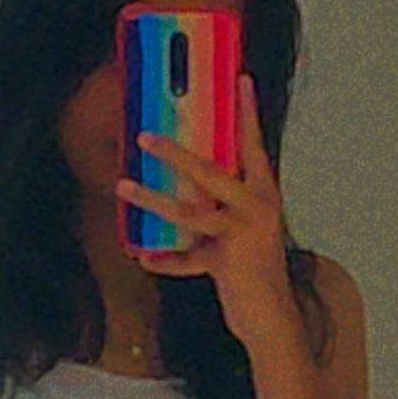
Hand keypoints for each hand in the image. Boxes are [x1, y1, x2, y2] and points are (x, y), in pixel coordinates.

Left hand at [115, 71, 292, 351]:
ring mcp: (243, 235)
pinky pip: (187, 258)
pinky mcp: (227, 263)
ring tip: (123, 186)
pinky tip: (142, 256)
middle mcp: (257, 209)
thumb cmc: (255, 271)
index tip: (241, 80)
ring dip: (153, 199)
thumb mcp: (243, 232)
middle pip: (211, 172)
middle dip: (175, 153)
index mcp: (262, 195)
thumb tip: (182, 189)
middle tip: (145, 136)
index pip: (253, 145)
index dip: (247, 113)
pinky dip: (165, 259)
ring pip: (190, 212)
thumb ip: (219, 209)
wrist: (273, 318)